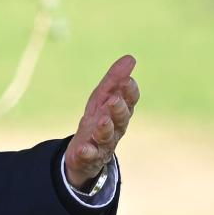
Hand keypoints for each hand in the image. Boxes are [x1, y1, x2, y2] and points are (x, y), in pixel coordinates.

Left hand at [65, 54, 137, 189]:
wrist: (85, 153)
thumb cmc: (98, 119)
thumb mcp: (103, 97)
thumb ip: (114, 79)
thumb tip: (130, 58)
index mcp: (120, 111)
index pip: (129, 100)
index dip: (129, 91)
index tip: (127, 80)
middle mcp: (115, 128)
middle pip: (121, 118)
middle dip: (119, 108)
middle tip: (115, 99)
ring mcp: (103, 143)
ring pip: (107, 136)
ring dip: (106, 128)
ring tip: (103, 121)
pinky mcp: (89, 156)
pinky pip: (89, 154)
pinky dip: (87, 151)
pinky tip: (83, 148)